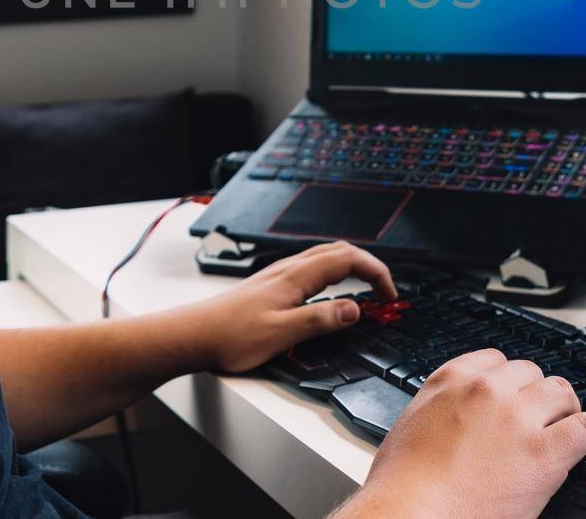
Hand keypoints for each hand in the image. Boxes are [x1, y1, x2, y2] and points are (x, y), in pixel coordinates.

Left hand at [180, 241, 397, 372]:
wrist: (195, 333)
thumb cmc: (231, 336)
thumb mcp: (282, 334)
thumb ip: (320, 320)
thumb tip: (355, 310)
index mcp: (296, 276)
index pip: (348, 259)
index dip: (376, 272)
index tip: (390, 294)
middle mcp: (289, 269)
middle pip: (340, 251)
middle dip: (369, 265)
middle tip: (385, 291)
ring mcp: (280, 273)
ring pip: (325, 256)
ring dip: (352, 266)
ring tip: (366, 288)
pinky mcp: (272, 283)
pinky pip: (312, 266)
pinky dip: (334, 272)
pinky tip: (331, 291)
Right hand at [338, 350, 585, 518]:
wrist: (412, 514)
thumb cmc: (402, 482)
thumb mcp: (412, 423)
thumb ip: (441, 406)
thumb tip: (454, 415)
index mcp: (452, 379)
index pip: (495, 360)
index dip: (508, 380)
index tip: (514, 392)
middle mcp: (488, 390)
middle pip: (531, 372)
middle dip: (536, 393)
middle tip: (539, 414)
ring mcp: (519, 418)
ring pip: (561, 392)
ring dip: (566, 407)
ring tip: (568, 422)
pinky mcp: (545, 452)